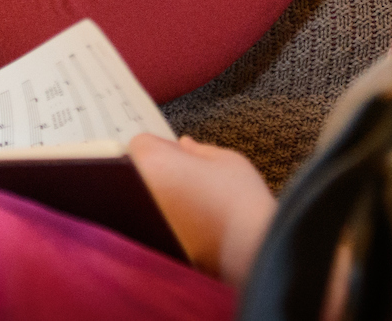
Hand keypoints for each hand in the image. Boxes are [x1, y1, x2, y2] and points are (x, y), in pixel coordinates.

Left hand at [128, 133, 276, 285]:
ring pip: (145, 199)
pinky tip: (192, 224)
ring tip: (192, 203)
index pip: (141, 144)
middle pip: (139, 172)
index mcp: (155, 163)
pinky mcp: (154, 243)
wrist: (252, 248)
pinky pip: (153, 224)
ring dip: (160, 197)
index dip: (164, 147)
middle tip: (187, 177)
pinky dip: (166, 222)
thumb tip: (185, 145)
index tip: (181, 155)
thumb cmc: (241, 202)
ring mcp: (146, 219)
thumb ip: (198, 150)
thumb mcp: (226, 160)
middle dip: (158, 171)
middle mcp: (143, 190)